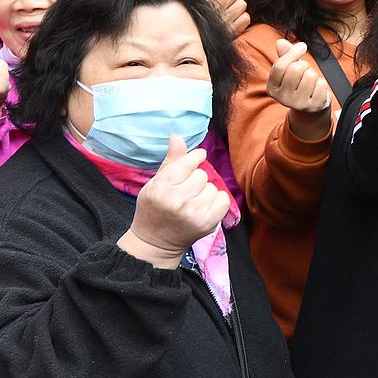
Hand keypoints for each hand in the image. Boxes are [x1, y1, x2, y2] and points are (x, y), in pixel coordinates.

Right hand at [121, 136, 228, 261]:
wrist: (155, 242)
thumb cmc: (154, 208)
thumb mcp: (155, 182)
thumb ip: (171, 160)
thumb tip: (177, 136)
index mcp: (162, 186)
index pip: (190, 161)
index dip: (195, 158)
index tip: (195, 161)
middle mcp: (178, 199)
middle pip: (203, 174)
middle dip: (196, 180)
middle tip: (185, 191)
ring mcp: (194, 212)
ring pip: (213, 187)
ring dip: (205, 192)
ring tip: (192, 202)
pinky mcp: (207, 223)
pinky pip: (223, 200)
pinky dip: (216, 202)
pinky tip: (204, 207)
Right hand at [188, 0, 248, 37]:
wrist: (197, 43)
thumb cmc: (198, 17)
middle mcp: (214, 9)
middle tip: (223, 5)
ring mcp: (223, 21)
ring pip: (242, 4)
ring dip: (237, 9)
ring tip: (228, 14)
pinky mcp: (231, 32)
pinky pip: (246, 18)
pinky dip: (241, 21)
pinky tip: (233, 23)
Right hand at [267, 39, 333, 137]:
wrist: (311, 108)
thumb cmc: (299, 84)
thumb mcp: (289, 70)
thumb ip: (285, 55)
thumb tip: (280, 42)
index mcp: (272, 88)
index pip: (280, 66)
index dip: (292, 52)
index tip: (302, 46)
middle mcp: (282, 99)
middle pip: (296, 69)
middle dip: (304, 65)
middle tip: (305, 72)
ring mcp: (298, 104)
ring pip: (310, 75)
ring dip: (313, 74)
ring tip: (310, 81)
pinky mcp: (313, 106)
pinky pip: (321, 84)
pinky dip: (322, 83)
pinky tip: (317, 89)